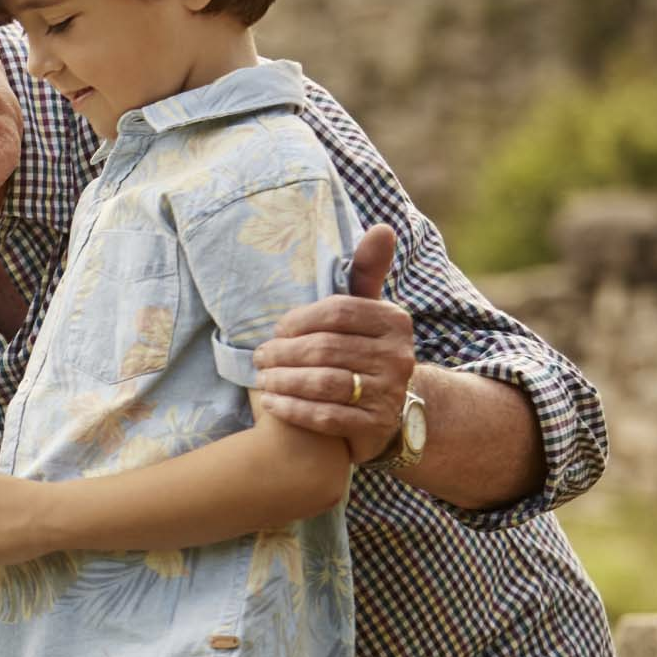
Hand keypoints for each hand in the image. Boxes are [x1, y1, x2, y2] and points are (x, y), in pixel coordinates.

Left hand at [252, 223, 413, 462]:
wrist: (391, 409)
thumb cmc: (364, 350)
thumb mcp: (369, 312)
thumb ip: (366, 273)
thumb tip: (381, 228)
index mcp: (394, 321)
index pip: (337, 312)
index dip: (299, 320)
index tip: (276, 329)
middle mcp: (398, 357)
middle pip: (326, 349)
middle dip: (284, 353)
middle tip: (259, 357)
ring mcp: (388, 394)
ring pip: (323, 383)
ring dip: (283, 381)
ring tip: (261, 379)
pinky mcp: (374, 427)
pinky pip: (325, 416)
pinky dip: (292, 410)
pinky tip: (271, 404)